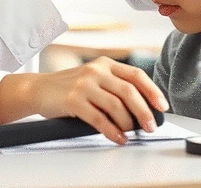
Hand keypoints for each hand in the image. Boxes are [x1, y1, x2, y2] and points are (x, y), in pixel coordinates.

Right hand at [30, 57, 169, 143]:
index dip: (152, 90)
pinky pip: (99, 118)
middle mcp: (96, 71)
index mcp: (106, 64)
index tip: (162, 106)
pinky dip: (111, 130)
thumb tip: (142, 108)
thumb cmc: (69, 87)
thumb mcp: (94, 78)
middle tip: (151, 125)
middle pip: (129, 91)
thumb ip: (114, 86)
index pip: (136, 75)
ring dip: (128, 123)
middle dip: (144, 111)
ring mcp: (84, 84)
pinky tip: (117, 137)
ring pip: (116, 105)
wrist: (38, 89)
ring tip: (131, 133)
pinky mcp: (73, 100)